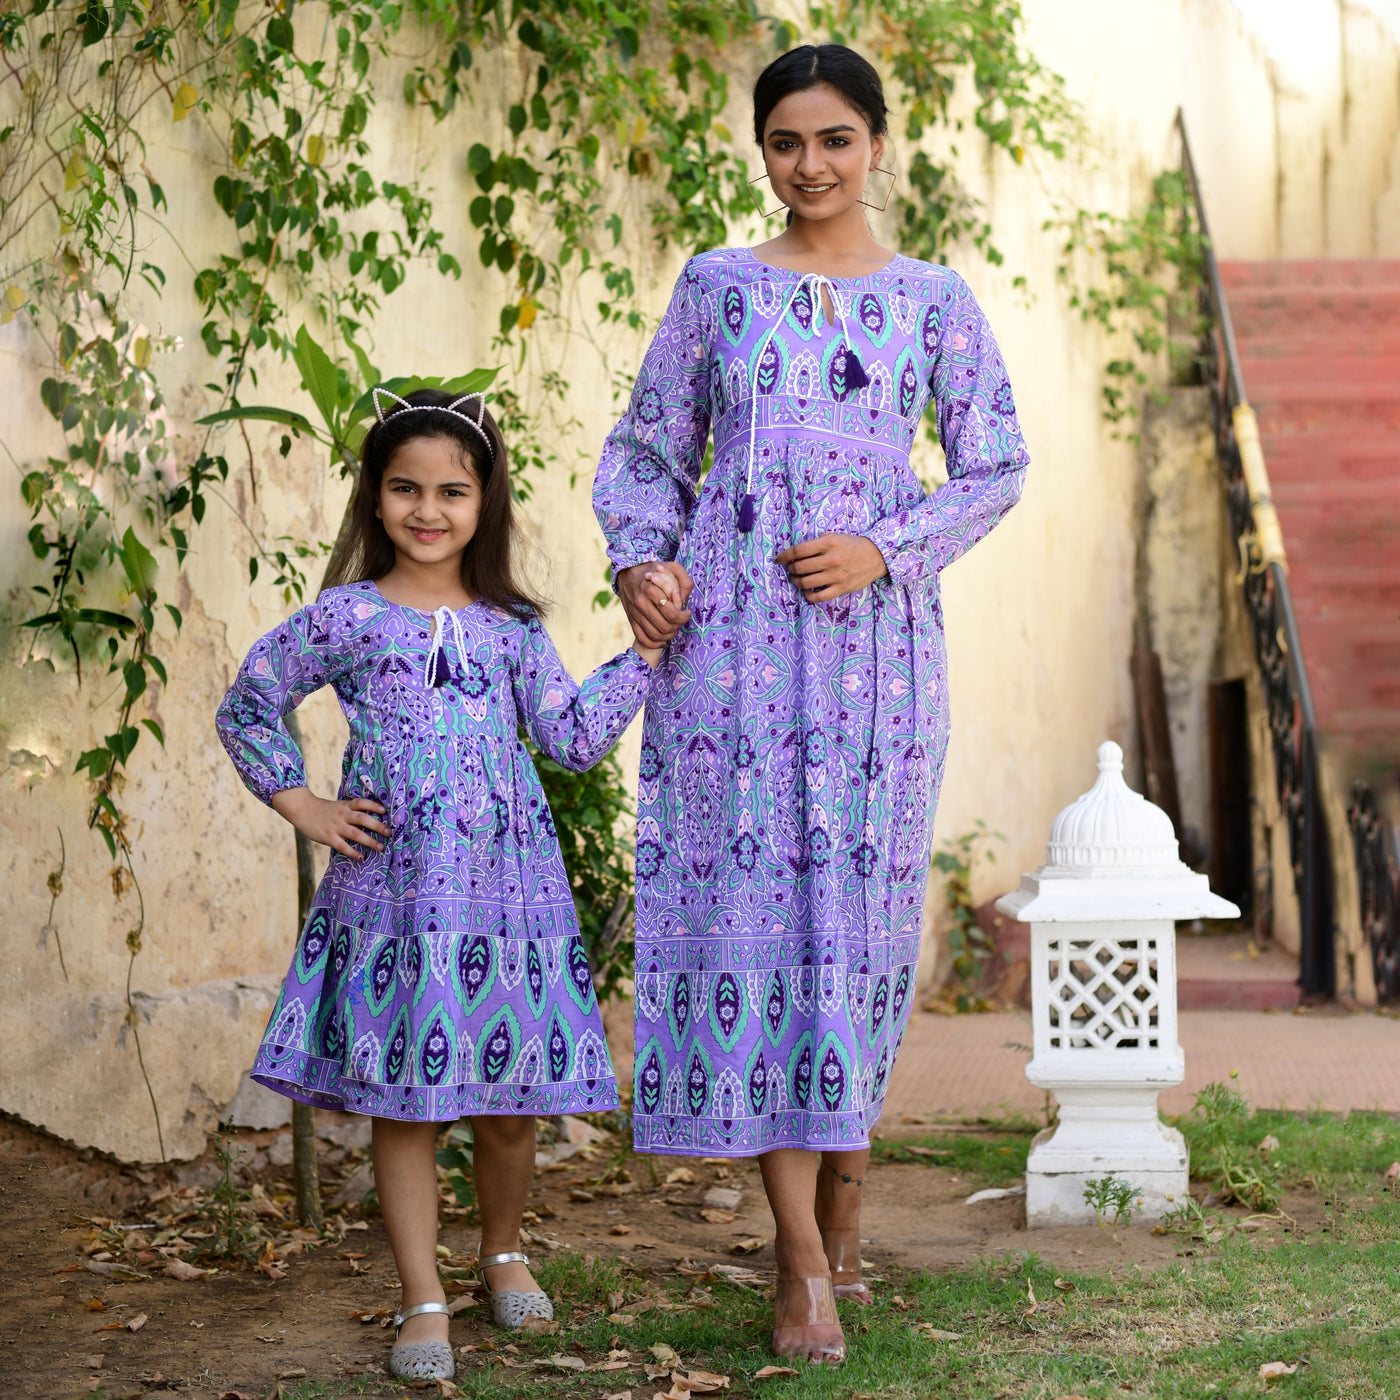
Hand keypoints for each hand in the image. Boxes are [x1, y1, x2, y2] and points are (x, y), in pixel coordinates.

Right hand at [270, 786, 389, 859]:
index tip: (385, 811)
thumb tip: (371, 819)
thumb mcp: (339, 805)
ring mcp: (336, 826)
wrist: (302, 810)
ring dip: (369, 841)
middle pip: (363, 818)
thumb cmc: (324, 810)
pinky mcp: (329, 837)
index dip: (374, 806)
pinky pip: (343, 846)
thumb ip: (352, 811)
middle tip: (389, 833)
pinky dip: (353, 852)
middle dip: (378, 826)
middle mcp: (342, 815)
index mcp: (346, 805)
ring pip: (355, 833)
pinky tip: (361, 857)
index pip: (362, 803)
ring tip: (380, 847)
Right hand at [617, 560, 692, 648]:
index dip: (683, 617)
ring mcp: (634, 613)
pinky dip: (654, 643)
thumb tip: (685, 598)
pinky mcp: (631, 620)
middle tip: (680, 621)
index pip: (672, 614)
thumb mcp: (672, 568)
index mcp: (650, 590)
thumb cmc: (655, 571)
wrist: (628, 572)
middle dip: (677, 627)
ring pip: (655, 635)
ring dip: (668, 636)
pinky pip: (642, 639)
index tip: (687, 612)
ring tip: (674, 628)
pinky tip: (663, 639)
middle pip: (664, 627)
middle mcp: (640, 603)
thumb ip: (684, 580)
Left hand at [776, 533, 887, 603]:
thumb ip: (817, 543)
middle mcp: (831, 560)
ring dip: (796, 582)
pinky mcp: (841, 588)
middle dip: (790, 569)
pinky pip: (818, 597)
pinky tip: (807, 591)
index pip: (798, 551)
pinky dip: (808, 596)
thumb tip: (796, 552)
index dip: (784, 556)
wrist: (876, 556)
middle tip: (790, 568)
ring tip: (797, 579)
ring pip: (805, 583)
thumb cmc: (852, 545)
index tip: (778, 559)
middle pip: (799, 567)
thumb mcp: (834, 537)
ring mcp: (836, 576)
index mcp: (828, 544)